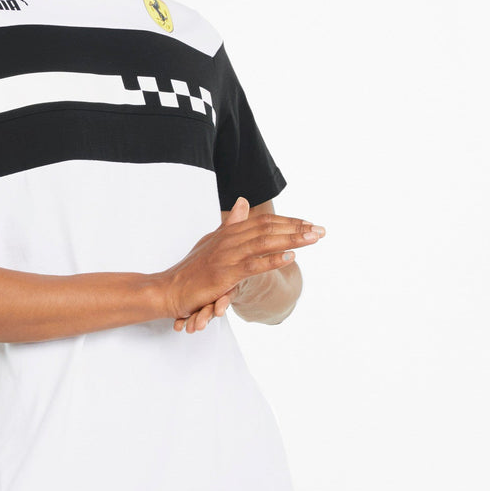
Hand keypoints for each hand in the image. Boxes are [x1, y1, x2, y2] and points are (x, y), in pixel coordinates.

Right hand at [162, 196, 323, 330]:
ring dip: (292, 239)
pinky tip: (290, 257)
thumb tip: (242, 202)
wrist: (169, 288)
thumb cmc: (191, 269)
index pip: (263, 221)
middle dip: (297, 228)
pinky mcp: (225, 274)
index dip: (288, 221)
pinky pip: (253, 265)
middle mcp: (229, 240)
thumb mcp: (212, 241)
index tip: (309, 224)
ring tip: (313, 238)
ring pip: (264, 243)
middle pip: (268, 228)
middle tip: (321, 230)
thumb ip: (230, 223)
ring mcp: (227, 256)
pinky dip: (272, 259)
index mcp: (228, 232)